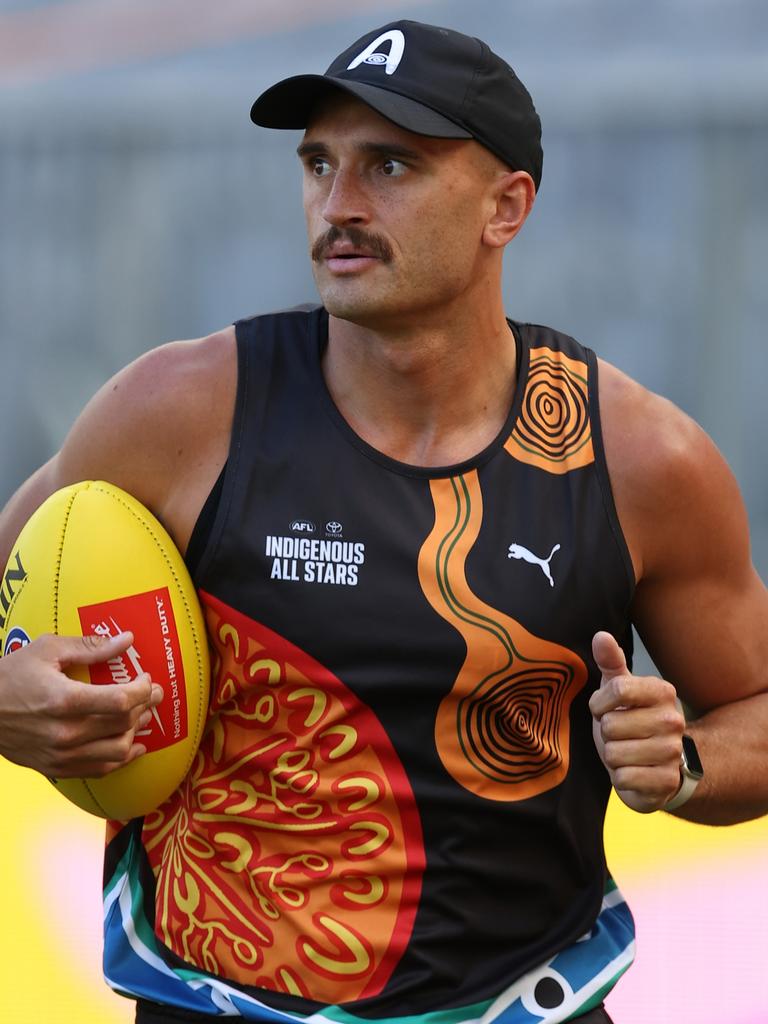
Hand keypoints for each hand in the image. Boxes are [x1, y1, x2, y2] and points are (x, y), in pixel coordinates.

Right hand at [0, 632, 162, 778]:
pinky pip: (100, 769)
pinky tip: (132, 746)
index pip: (122, 700)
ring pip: (117, 751)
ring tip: (143, 716)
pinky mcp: (56, 768)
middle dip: (146, 706)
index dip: (143, 689)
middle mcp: (65, 732)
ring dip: (137, 732)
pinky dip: (121, 758)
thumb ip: (91, 647)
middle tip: (153, 693)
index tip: (146, 678)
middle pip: (123, 724)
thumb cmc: (10, 676)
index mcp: (64, 700)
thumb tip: (127, 639)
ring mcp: (61, 754)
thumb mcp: (47, 651)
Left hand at [589, 631, 684, 812]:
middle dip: (606, 734)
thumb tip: (600, 635)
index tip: (604, 709)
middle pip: (611, 725)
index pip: (617, 689)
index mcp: (662, 691)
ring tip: (627, 753)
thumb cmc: (632, 721)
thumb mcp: (619, 689)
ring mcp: (673, 752)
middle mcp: (674, 720)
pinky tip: (634, 772)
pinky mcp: (668, 781)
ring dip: (613, 757)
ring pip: (614, 753)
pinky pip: (623, 778)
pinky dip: (621, 778)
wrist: (658, 765)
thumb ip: (610, 663)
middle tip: (620, 735)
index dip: (600, 703)